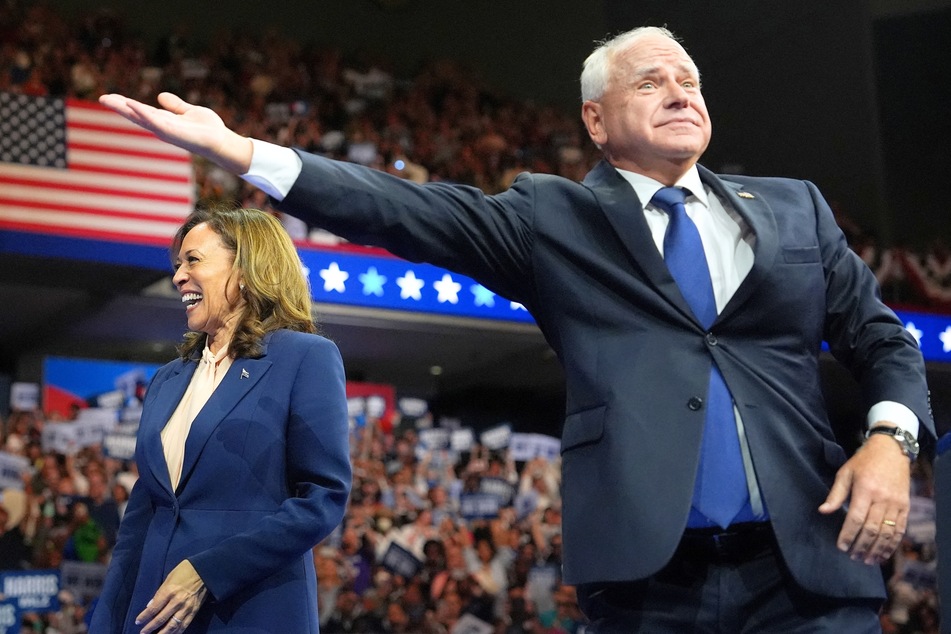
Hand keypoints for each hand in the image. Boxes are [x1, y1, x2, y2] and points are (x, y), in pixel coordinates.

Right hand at [98, 92, 252, 174]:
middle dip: (119, 107)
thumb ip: (175, 105)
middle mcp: (161, 126)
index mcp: (164, 120)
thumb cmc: (208, 129)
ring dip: (125, 109)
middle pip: (136, 114)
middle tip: (101, 98)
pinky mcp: (172, 132)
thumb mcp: (189, 111)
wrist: (221, 142)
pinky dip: (142, 113)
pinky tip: (131, 105)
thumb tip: (159, 96)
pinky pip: (154, 121)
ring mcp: (165, 130)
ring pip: (140, 117)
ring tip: (108, 100)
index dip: (125, 104)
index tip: (109, 97)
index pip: (140, 110)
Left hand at [135, 559, 207, 632]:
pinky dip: (177, 632)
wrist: (205, 570)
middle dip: (150, 627)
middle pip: (161, 618)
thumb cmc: (184, 571)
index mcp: (169, 591)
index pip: (154, 608)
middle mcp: (177, 601)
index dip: (144, 616)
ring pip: (173, 625)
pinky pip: (184, 624)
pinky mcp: (194, 611)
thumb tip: (150, 605)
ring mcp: (187, 608)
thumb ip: (159, 593)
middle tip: (143, 633)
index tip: (138, 621)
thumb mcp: (169, 578)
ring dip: (163, 633)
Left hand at [818, 434, 911, 564]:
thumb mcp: (845, 473)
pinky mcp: (905, 506)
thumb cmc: (863, 461)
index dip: (848, 535)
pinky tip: (884, 553)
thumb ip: (835, 494)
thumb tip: (823, 511)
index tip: (841, 547)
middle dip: (861, 546)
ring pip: (887, 533)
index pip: (856, 519)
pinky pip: (900, 529)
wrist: (891, 450)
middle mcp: (882, 499)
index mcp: (865, 490)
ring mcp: (896, 504)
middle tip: (852, 556)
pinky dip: (892, 543)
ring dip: (877, 549)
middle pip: (872, 529)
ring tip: (867, 560)